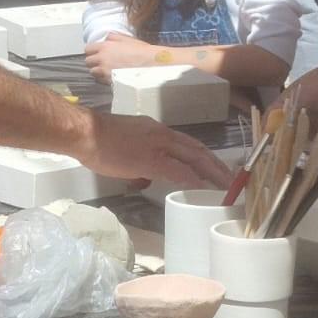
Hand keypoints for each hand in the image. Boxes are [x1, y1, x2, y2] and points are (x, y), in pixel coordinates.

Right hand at [81, 112, 232, 187]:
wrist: (85, 132)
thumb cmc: (99, 140)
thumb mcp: (128, 147)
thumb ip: (141, 158)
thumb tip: (147, 175)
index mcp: (157, 131)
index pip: (188, 143)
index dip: (204, 156)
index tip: (216, 167)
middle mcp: (162, 135)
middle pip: (197, 149)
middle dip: (216, 164)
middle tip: (232, 177)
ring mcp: (158, 146)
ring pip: (193, 157)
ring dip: (211, 171)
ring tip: (226, 183)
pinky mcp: (150, 159)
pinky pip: (176, 170)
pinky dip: (192, 178)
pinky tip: (202, 186)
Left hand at [84, 31, 160, 81]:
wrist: (150, 64)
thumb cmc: (140, 50)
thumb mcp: (126, 39)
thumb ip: (113, 37)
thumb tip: (107, 38)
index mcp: (105, 46)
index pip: (88, 49)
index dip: (91, 51)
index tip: (96, 53)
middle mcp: (102, 58)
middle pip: (88, 62)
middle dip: (93, 62)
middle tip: (100, 62)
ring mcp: (105, 71)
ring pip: (92, 72)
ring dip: (97, 71)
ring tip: (105, 70)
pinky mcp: (109, 81)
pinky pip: (100, 80)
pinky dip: (103, 79)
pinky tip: (111, 76)